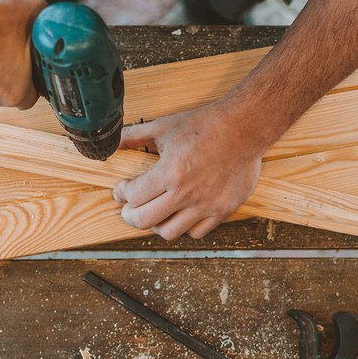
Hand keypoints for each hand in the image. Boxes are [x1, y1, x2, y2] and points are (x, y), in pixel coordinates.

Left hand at [113, 104, 267, 239]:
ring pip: (168, 232)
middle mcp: (187, 193)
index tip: (122, 190)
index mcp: (170, 173)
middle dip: (129, 215)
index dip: (121, 194)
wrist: (245, 127)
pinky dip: (184, 227)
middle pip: (144, 221)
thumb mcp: (164, 127)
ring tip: (153, 213)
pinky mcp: (223, 210)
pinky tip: (179, 214)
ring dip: (155, 225)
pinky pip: (196, 233)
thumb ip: (134, 136)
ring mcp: (206, 205)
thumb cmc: (205, 126)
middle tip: (128, 209)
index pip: (133, 196)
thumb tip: (112, 141)